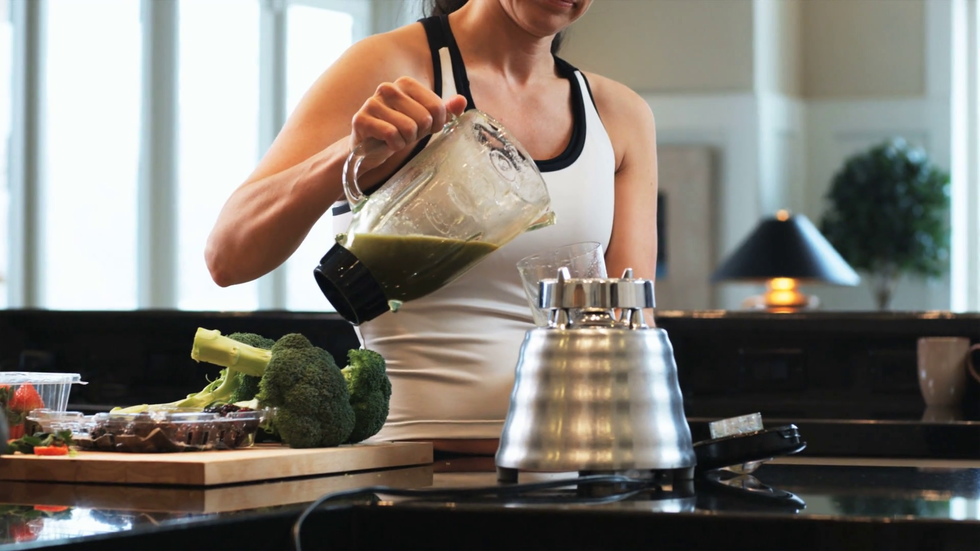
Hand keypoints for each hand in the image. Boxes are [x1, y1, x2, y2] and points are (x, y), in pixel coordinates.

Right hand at [350, 76, 466, 160]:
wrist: (369, 146)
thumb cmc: (399, 129)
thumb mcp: (425, 120)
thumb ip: (444, 110)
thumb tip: (462, 101)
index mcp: (406, 83)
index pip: (438, 107)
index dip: (436, 125)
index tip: (424, 128)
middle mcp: (388, 88)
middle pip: (424, 118)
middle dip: (419, 134)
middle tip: (407, 135)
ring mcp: (373, 102)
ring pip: (408, 128)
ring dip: (406, 141)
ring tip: (396, 138)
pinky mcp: (361, 119)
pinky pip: (391, 135)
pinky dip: (394, 146)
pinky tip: (386, 143)